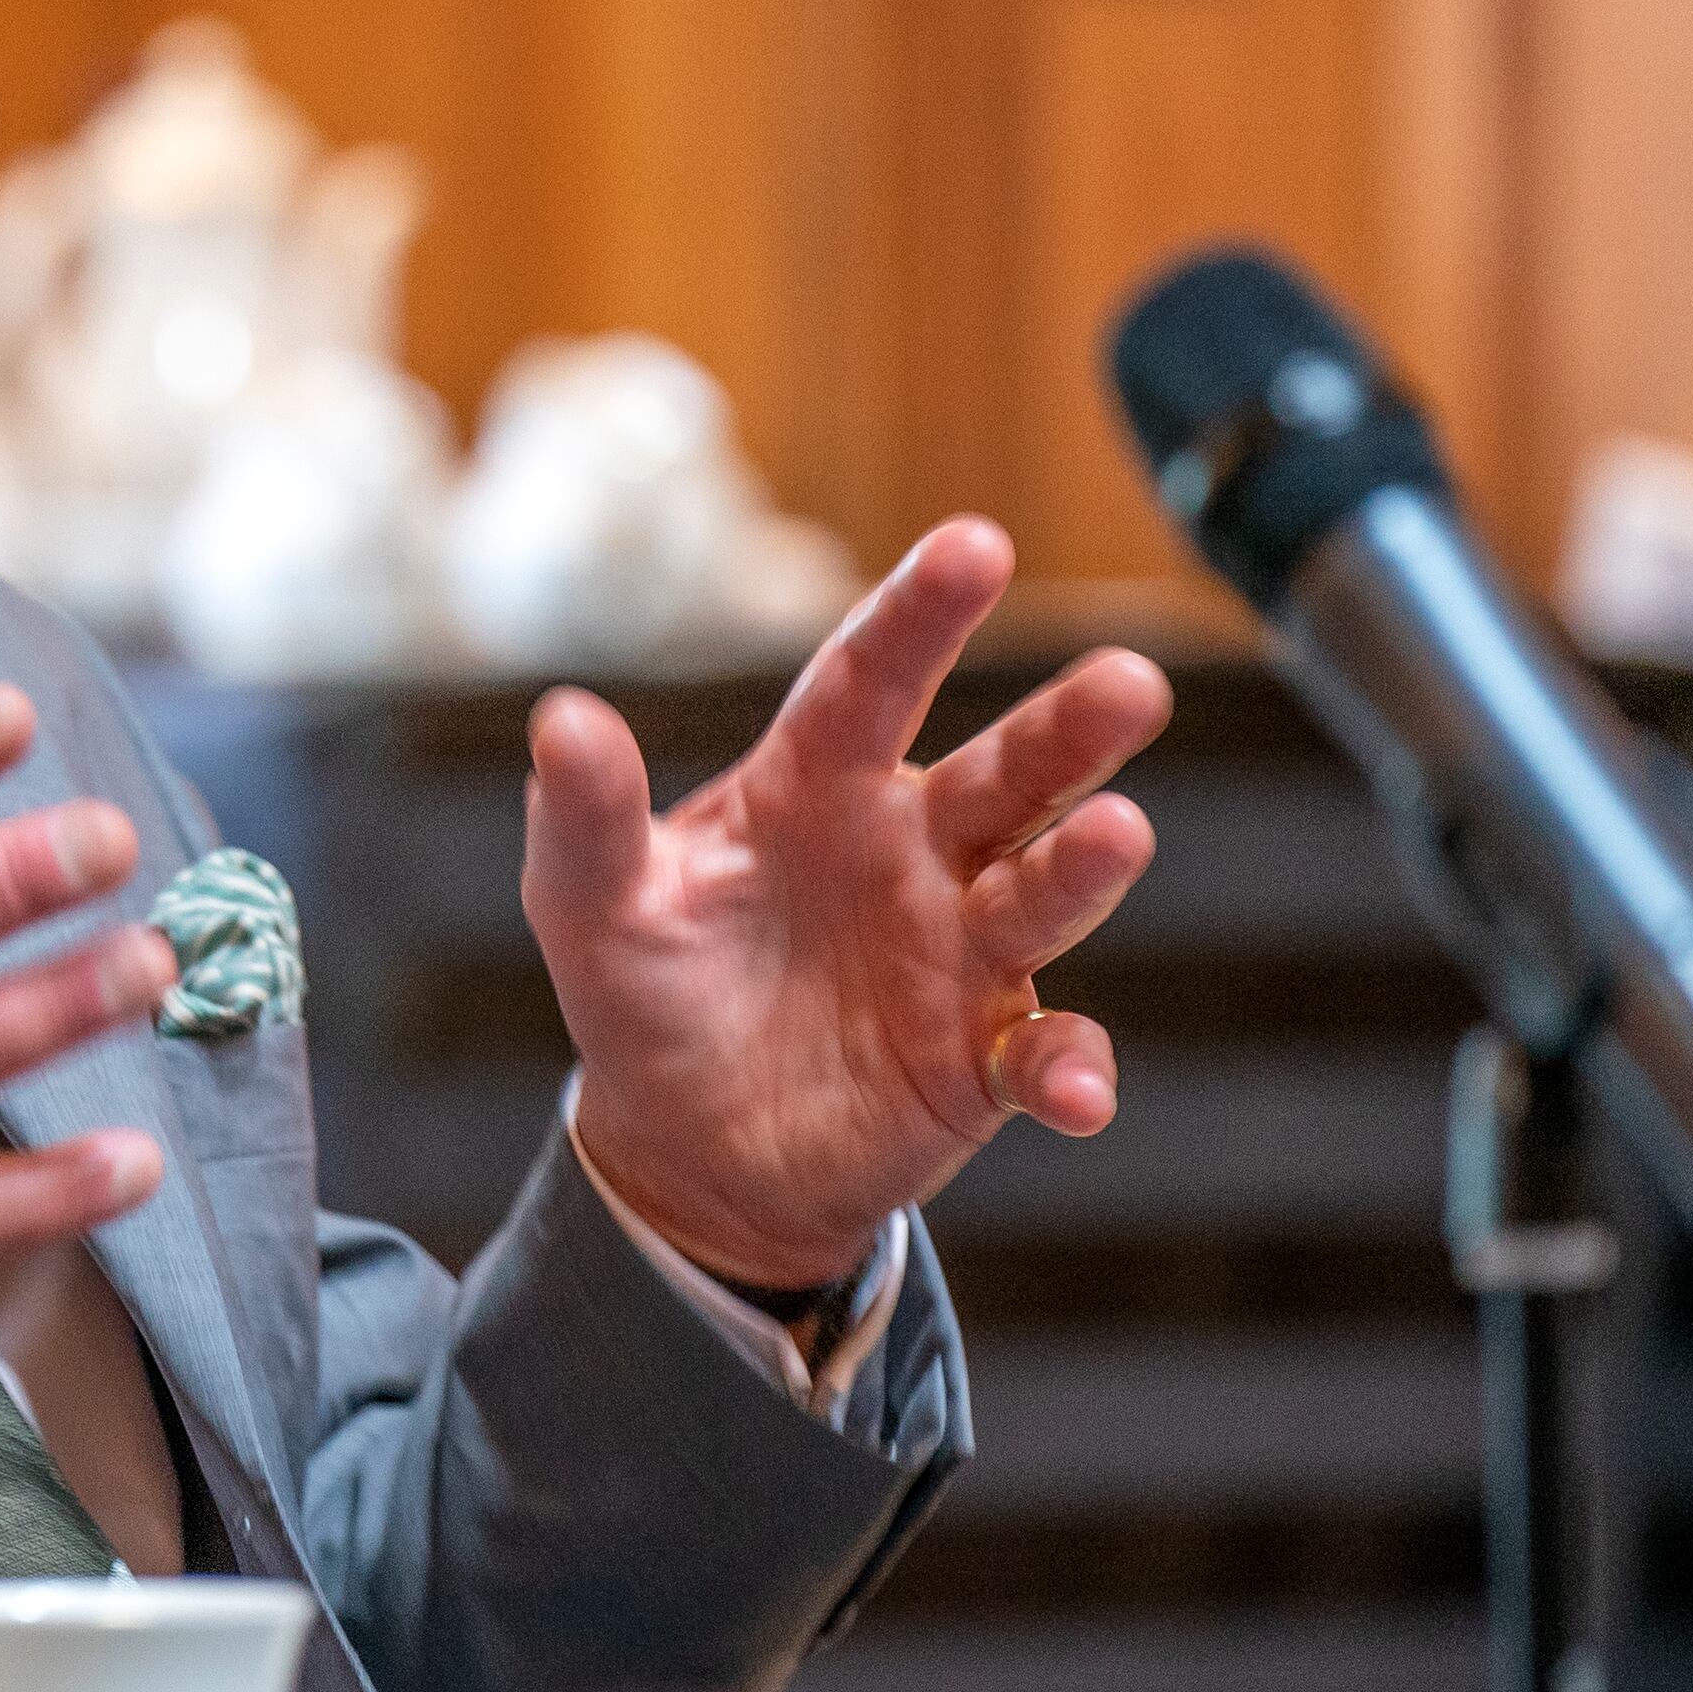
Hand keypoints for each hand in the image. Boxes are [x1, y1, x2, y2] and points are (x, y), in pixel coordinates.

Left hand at [530, 519, 1171, 1287]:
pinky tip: (1081, 1090)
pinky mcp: (982, 1058)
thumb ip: (586, 817)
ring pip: (1040, 893)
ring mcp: (960, 950)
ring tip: (1117, 835)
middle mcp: (913, 849)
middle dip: (1068, 730)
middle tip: (1131, 681)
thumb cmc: (647, 991)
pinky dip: (1069, 1068)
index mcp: (819, 786)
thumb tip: (561, 719)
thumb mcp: (591, 905)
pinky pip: (1041, 1056)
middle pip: (1005, 774)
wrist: (686, 1147)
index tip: (976, 544)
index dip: (919, 616)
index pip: (870, 683)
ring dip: (1083, 868)